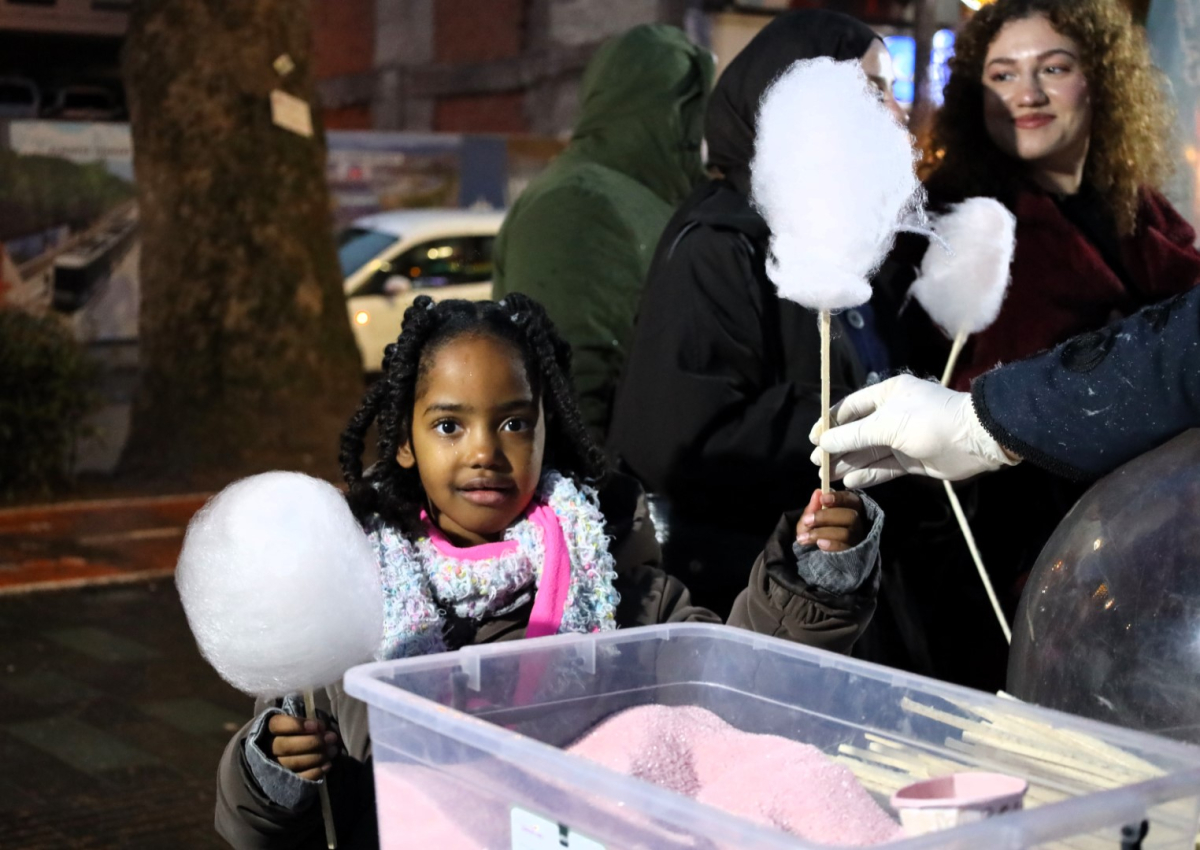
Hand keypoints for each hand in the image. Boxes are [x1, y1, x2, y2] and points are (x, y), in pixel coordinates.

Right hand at [268, 715, 339, 779]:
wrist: (294, 754)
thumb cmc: (302, 732)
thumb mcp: (303, 722)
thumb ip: (310, 723)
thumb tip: (321, 729)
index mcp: (269, 729)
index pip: (277, 725)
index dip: (296, 725)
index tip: (317, 725)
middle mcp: (268, 749)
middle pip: (286, 746)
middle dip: (312, 742)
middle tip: (331, 738)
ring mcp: (275, 767)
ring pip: (294, 763)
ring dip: (317, 756)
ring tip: (333, 750)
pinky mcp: (285, 782)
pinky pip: (299, 778)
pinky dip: (315, 772)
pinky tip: (327, 765)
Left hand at [796, 488, 864, 552]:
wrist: (810, 555)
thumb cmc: (813, 531)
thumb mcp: (809, 519)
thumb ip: (813, 507)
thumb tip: (818, 492)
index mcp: (849, 509)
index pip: (851, 500)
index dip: (839, 498)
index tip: (823, 498)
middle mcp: (857, 524)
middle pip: (851, 516)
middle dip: (826, 516)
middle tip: (807, 520)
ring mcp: (856, 540)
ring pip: (847, 533)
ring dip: (822, 533)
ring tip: (804, 537)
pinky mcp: (852, 553)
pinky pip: (845, 549)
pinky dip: (831, 545)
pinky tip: (819, 544)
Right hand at [807, 375, 1018, 488]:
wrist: (974, 440)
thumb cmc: (928, 421)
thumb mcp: (886, 424)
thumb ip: (853, 435)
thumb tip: (822, 443)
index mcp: (887, 394)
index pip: (850, 408)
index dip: (830, 423)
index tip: (813, 439)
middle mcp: (893, 414)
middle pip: (857, 432)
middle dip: (837, 447)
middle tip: (817, 463)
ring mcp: (902, 438)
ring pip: (869, 451)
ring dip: (849, 463)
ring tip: (827, 476)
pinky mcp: (912, 459)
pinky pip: (884, 466)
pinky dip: (868, 474)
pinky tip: (850, 481)